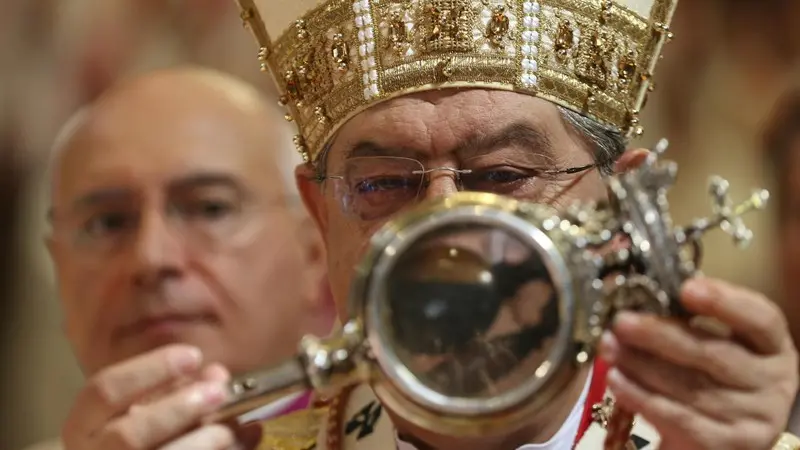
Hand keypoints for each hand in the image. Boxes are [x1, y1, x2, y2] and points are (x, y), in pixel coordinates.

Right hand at [62, 345, 235, 449]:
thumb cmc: (145, 437)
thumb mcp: (152, 411)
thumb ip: (178, 391)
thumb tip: (216, 375)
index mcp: (83, 428)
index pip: (103, 390)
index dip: (150, 369)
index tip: (193, 356)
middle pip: (128, 435)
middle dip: (178, 409)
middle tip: (219, 392)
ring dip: (201, 442)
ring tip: (231, 429)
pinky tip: (242, 443)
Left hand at [599, 277, 798, 449]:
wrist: (720, 431)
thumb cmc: (714, 375)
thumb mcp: (716, 344)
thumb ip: (688, 321)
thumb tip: (640, 298)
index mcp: (772, 346)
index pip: (761, 319)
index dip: (725, 302)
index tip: (686, 288)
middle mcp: (772, 382)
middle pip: (714, 354)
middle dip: (660, 335)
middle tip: (622, 321)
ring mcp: (751, 417)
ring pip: (689, 386)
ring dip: (641, 364)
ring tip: (608, 347)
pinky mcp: (724, 445)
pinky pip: (676, 417)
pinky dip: (641, 396)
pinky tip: (616, 379)